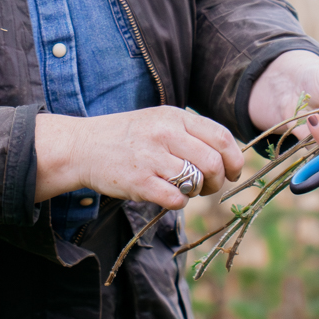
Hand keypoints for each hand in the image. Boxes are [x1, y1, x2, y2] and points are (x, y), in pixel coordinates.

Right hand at [34, 107, 245, 209]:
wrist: (84, 147)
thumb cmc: (129, 137)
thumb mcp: (160, 121)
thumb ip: (192, 133)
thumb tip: (229, 156)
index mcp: (174, 117)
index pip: (221, 137)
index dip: (235, 160)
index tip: (233, 172)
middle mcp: (164, 134)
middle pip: (213, 163)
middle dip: (218, 181)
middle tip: (207, 186)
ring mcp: (151, 158)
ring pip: (196, 181)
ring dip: (197, 191)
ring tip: (184, 188)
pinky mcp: (139, 182)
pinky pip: (176, 198)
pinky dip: (179, 202)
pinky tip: (168, 195)